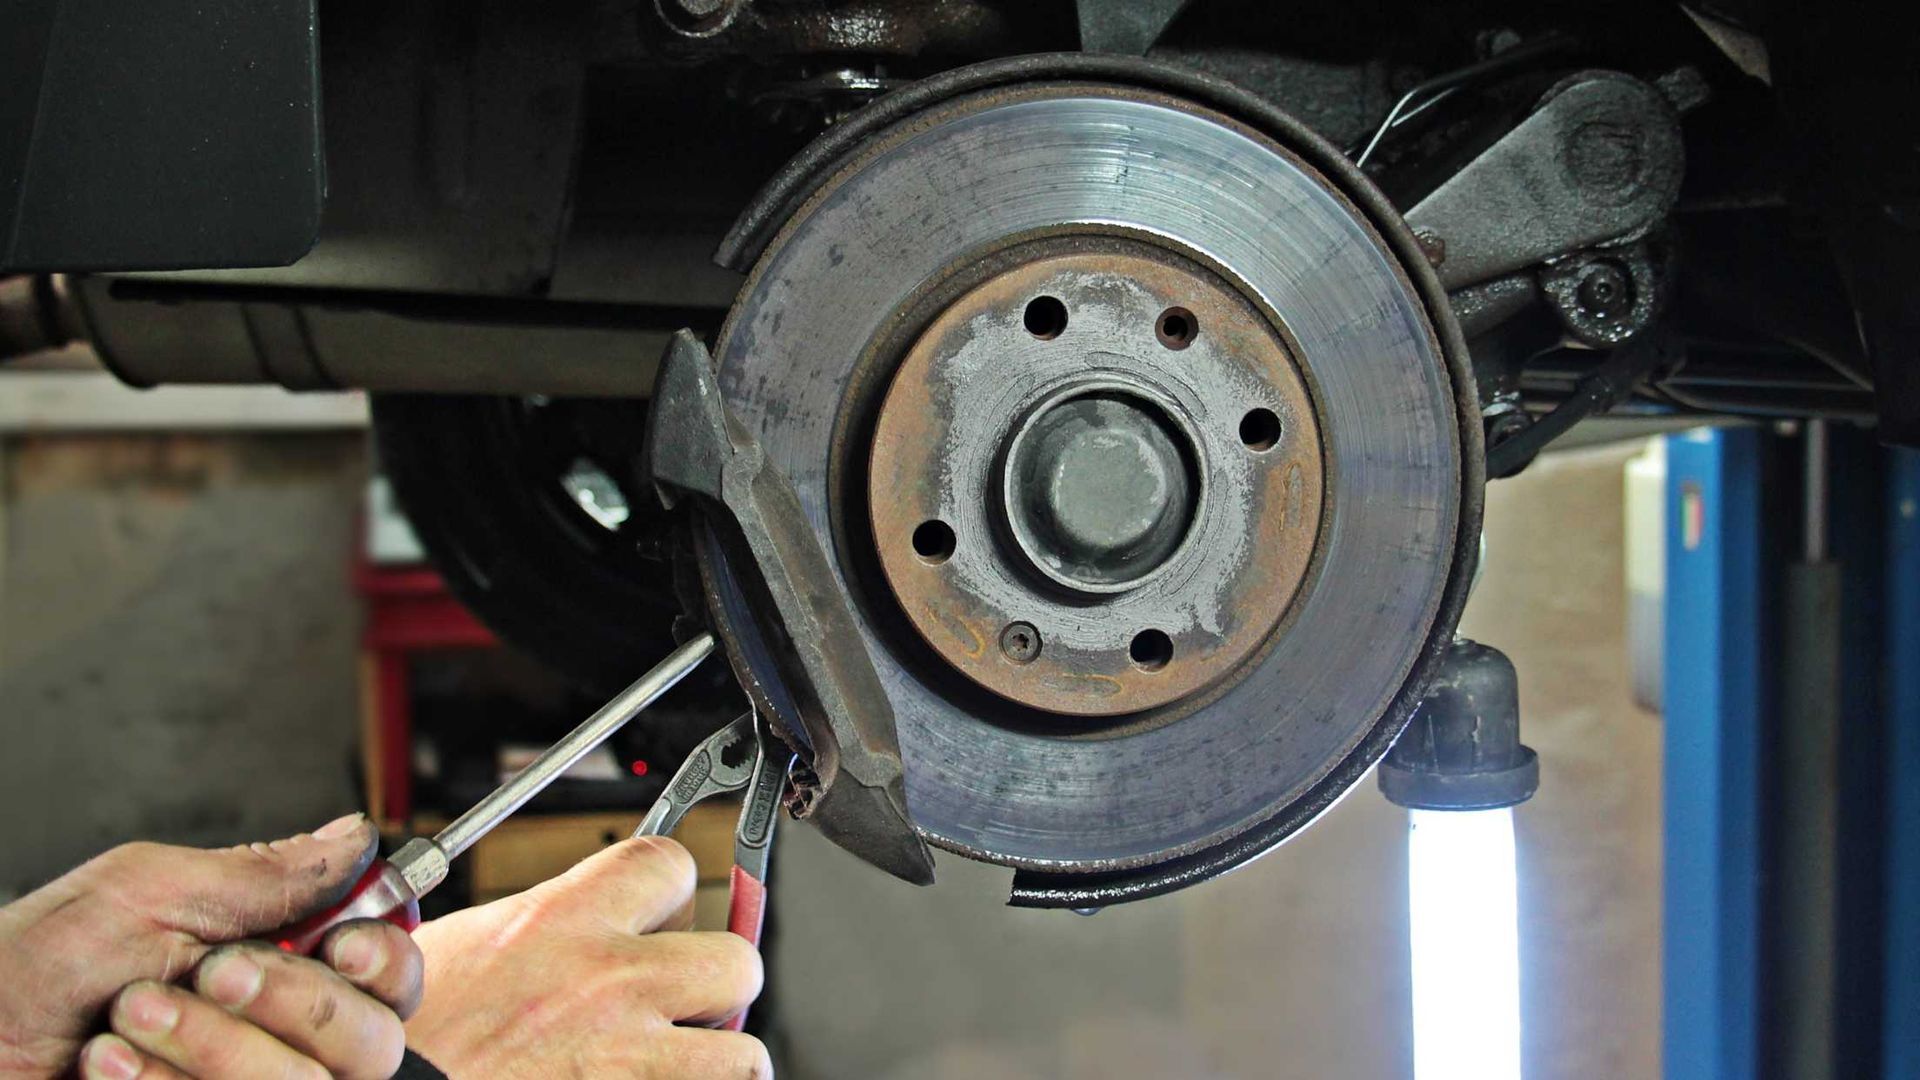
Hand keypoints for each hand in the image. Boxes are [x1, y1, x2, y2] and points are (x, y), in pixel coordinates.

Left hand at [0, 814, 423, 1079]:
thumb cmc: (27, 970)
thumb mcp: (150, 893)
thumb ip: (265, 872)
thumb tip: (357, 834)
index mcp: (278, 958)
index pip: (390, 972)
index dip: (386, 960)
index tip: (343, 944)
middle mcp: (275, 1033)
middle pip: (369, 1040)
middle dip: (290, 1003)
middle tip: (212, 973)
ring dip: (210, 1046)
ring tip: (129, 1018)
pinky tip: (112, 1070)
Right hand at [404, 836, 768, 1078]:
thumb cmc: (399, 1045)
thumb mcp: (452, 952)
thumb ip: (534, 933)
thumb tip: (573, 926)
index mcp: (558, 922)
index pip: (670, 862)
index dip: (673, 895)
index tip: (662, 922)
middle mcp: (606, 982)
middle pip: (737, 959)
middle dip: (717, 990)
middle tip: (680, 1012)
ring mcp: (627, 1058)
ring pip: (744, 1056)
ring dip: (717, 1065)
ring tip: (677, 1071)